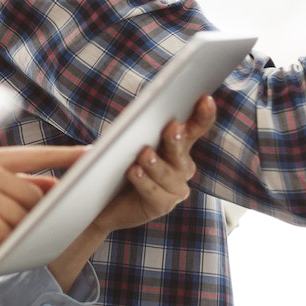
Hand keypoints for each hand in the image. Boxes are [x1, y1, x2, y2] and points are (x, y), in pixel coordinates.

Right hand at [0, 145, 87, 255]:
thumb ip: (11, 184)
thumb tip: (51, 188)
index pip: (34, 154)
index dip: (64, 155)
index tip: (90, 154)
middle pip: (31, 194)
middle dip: (30, 217)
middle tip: (18, 231)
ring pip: (19, 217)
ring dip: (10, 235)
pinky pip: (3, 232)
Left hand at [87, 95, 216, 234]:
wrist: (100, 201)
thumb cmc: (113, 165)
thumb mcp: (121, 142)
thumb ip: (132, 130)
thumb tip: (136, 117)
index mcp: (177, 145)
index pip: (195, 128)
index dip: (203, 115)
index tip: (206, 99)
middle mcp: (182, 166)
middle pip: (182, 150)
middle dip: (177, 138)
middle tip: (172, 126)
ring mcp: (175, 188)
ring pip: (169, 173)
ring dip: (156, 163)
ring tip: (145, 154)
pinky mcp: (162, 206)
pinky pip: (156, 193)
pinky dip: (144, 182)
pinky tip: (134, 172)